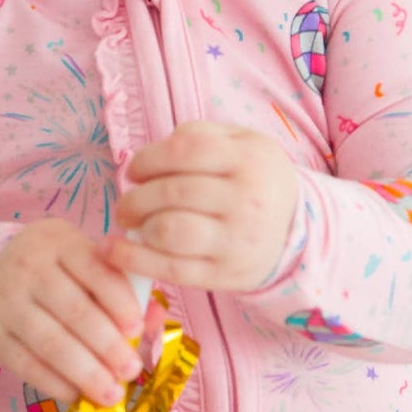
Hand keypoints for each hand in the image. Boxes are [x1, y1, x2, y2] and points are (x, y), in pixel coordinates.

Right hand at [0, 219, 144, 407]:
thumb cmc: (57, 268)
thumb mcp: (86, 261)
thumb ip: (121, 286)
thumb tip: (154, 320)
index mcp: (59, 243)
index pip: (96, 272)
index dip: (120, 303)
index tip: (137, 330)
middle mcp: (28, 267)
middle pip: (74, 312)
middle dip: (108, 346)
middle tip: (131, 370)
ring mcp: (6, 301)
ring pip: (50, 343)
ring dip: (86, 373)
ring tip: (111, 394)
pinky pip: (27, 365)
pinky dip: (55, 384)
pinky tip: (77, 394)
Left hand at [114, 122, 298, 294]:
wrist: (297, 231)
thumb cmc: (255, 179)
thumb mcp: (242, 143)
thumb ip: (200, 135)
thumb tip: (153, 154)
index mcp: (249, 159)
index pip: (185, 152)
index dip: (148, 159)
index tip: (134, 171)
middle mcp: (246, 200)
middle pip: (172, 193)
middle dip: (135, 197)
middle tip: (126, 203)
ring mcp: (236, 241)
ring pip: (168, 231)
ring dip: (137, 226)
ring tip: (130, 223)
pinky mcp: (225, 275)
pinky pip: (170, 270)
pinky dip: (134, 260)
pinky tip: (115, 251)